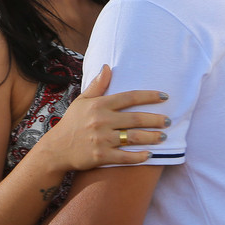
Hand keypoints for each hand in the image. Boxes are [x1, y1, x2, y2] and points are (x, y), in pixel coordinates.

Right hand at [34, 65, 169, 171]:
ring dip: (152, 137)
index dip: (149, 96)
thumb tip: (107, 67)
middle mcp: (101, 120)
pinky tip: (149, 155)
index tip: (164, 97)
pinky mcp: (101, 156)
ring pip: (134, 138)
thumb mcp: (82, 101)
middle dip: (156, 120)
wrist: (56, 149)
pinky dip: (139, 157)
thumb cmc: (71, 123)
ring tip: (164, 137)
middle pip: (136, 118)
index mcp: (99, 105)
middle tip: (169, 121)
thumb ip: (97, 85)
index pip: (129, 97)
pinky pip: (125, 157)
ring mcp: (101, 139)